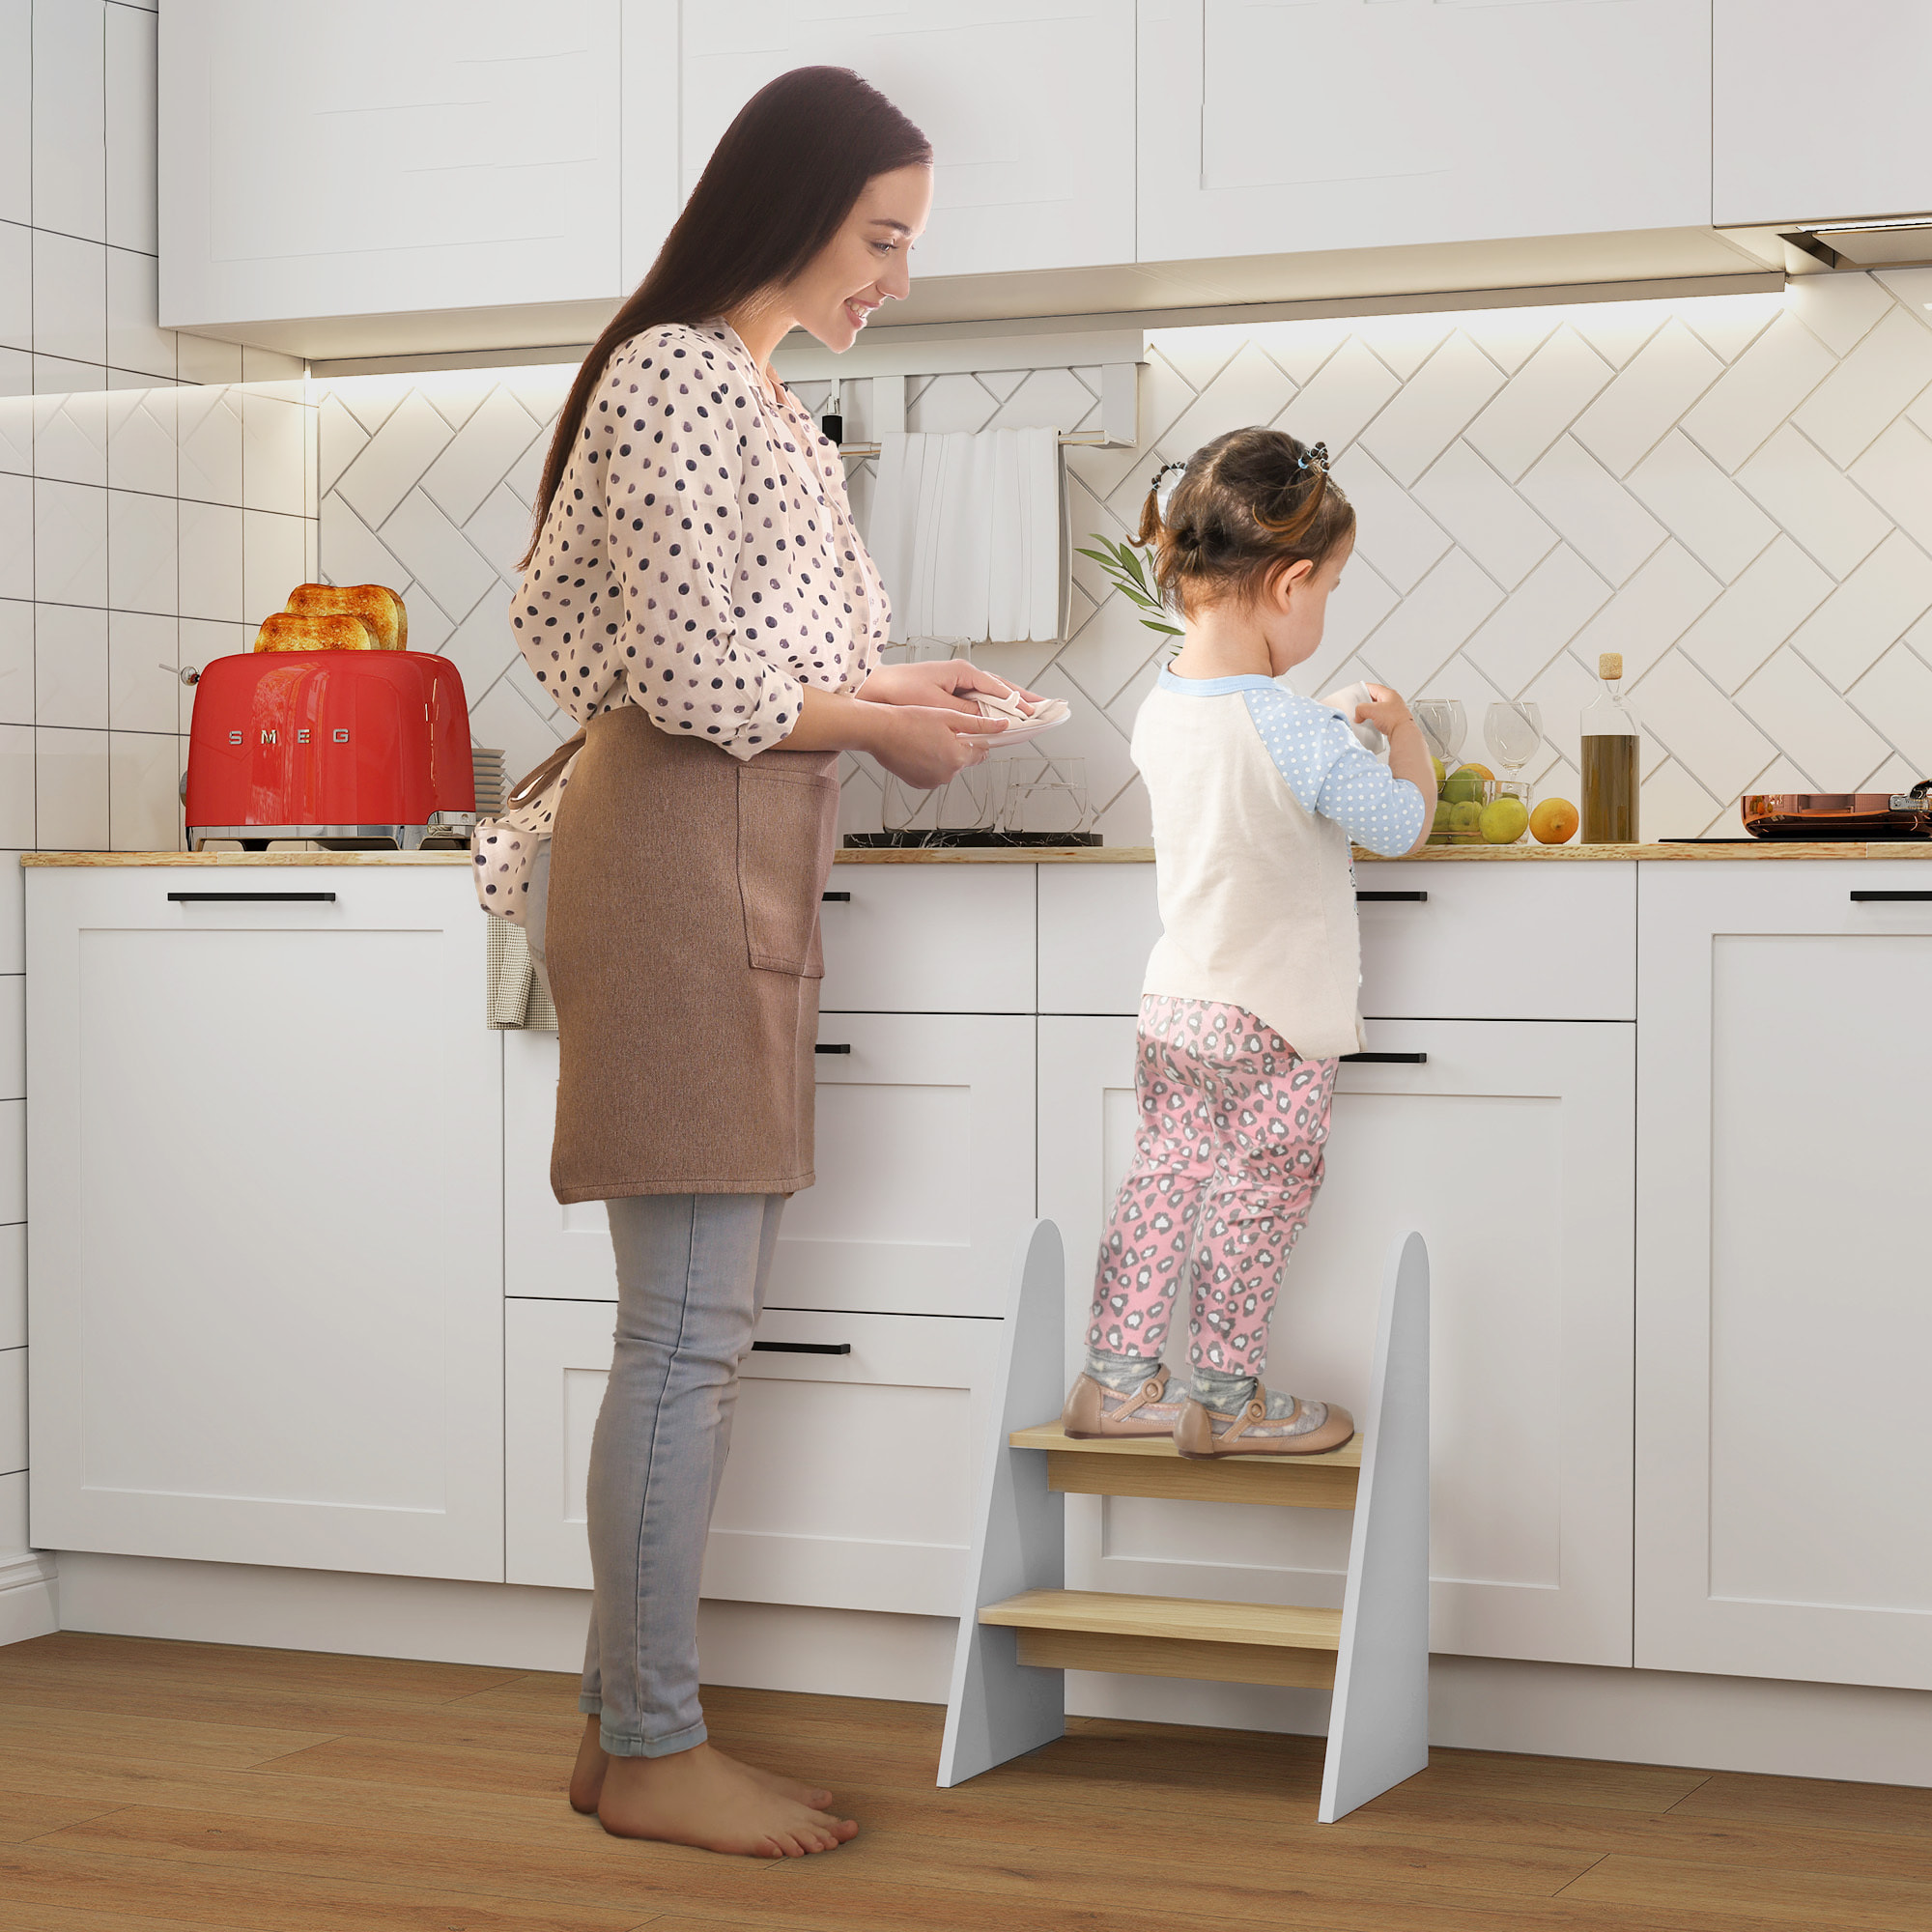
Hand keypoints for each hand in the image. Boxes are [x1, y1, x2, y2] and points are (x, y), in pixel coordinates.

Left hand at [856, 658, 1042, 716]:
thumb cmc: (901, 692)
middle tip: (1045, 706)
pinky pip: (978, 698)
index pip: (999, 687)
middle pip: (1000, 686)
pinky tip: (1000, 714)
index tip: (1035, 711)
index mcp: (962, 672)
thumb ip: (967, 711)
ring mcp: (957, 681)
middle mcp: (962, 674)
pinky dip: (992, 705)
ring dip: (1010, 702)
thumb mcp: (939, 705)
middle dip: (1023, 697)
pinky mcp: (950, 690)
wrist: (876, 690)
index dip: (1019, 701)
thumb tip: (990, 719)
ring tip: (1029, 710)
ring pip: (991, 691)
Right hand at [864, 705, 994, 789]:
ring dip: (944, 754)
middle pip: (965, 759)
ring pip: (950, 766)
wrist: (880, 731)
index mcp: (957, 757)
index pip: (982, 752)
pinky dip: (931, 762)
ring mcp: (933, 781)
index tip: (970, 730)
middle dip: (959, 745)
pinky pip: (935, 773)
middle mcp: (947, 774)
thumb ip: (978, 724)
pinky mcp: (921, 784)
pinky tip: (920, 748)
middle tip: (941, 730)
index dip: (977, 738)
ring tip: (927, 738)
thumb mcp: (948, 717)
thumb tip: (1001, 726)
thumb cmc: (909, 721)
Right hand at [1356, 682, 1417, 743]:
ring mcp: (1392, 710)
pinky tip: (1371, 724)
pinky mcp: (1391, 720)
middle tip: (1359, 709)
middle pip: (1373, 698)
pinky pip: (1379, 717)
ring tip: (1365, 717)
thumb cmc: (1395, 720)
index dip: (1361, 690)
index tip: (1355, 695)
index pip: (1371, 687)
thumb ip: (1361, 709)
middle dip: (1364, 704)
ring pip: (1376, 709)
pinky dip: (1373, 720)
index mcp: (1388, 693)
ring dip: (1369, 713)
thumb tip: (1358, 714)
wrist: (1403, 733)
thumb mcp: (1373, 710)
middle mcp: (1391, 700)